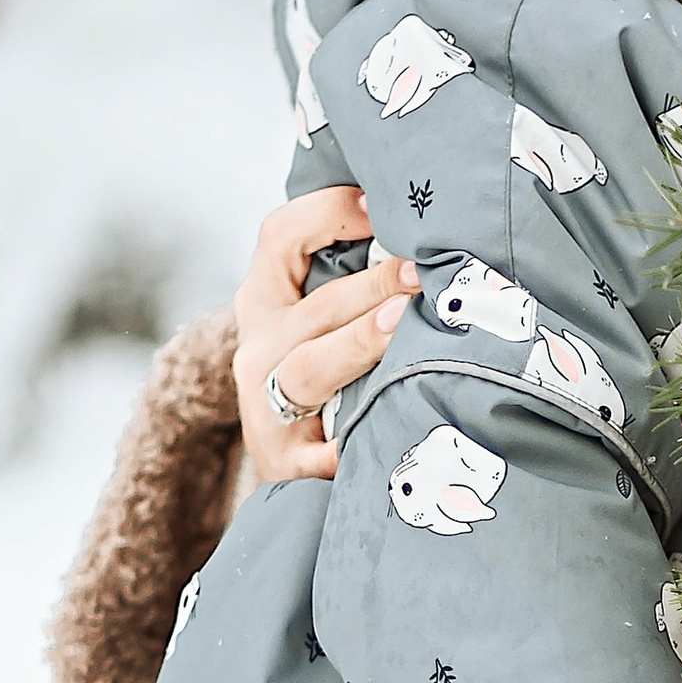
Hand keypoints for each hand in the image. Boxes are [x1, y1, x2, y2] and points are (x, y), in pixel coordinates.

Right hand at [231, 185, 419, 481]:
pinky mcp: (288, 464)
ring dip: (359, 342)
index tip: (380, 204)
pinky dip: (348, 443)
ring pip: (310, 368)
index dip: (326, 212)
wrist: (285, 477)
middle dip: (371, 285)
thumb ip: (348, 281)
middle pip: (313, 308)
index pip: (278, 237)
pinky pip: (319, 452)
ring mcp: (269, 409)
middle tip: (421, 272)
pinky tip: (390, 428)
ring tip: (403, 323)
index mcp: (264, 304)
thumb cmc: (317, 383)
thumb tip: (423, 234)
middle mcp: (259, 350)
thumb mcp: (313, 325)